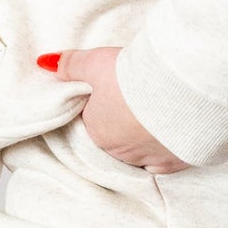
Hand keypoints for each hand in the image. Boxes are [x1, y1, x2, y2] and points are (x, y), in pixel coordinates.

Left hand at [38, 47, 188, 172]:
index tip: (113, 91)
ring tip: (155, 115)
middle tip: (135, 99)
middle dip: (122, 123)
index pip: (92, 122)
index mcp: (97, 132)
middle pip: (116, 139)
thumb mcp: (96, 63)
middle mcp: (120, 152)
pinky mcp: (176, 162)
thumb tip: (45, 63)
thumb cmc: (134, 76)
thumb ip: (71, 65)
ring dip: (143, 138)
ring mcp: (149, 160)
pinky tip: (168, 140)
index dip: (101, 105)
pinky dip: (164, 152)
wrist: (182, 88)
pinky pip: (165, 164)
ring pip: (140, 153)